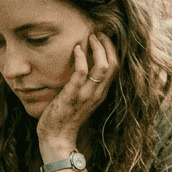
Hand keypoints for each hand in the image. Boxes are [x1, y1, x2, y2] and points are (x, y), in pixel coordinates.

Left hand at [37, 33, 117, 153]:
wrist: (56, 139)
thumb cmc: (64, 119)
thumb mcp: (80, 100)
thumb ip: (84, 86)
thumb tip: (79, 67)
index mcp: (101, 94)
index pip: (115, 67)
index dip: (111, 50)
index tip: (102, 38)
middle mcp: (98, 94)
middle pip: (113, 64)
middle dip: (107, 45)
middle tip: (98, 33)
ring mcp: (86, 95)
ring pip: (102, 66)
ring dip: (98, 48)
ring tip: (90, 37)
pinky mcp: (73, 96)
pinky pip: (82, 72)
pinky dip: (81, 57)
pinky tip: (76, 49)